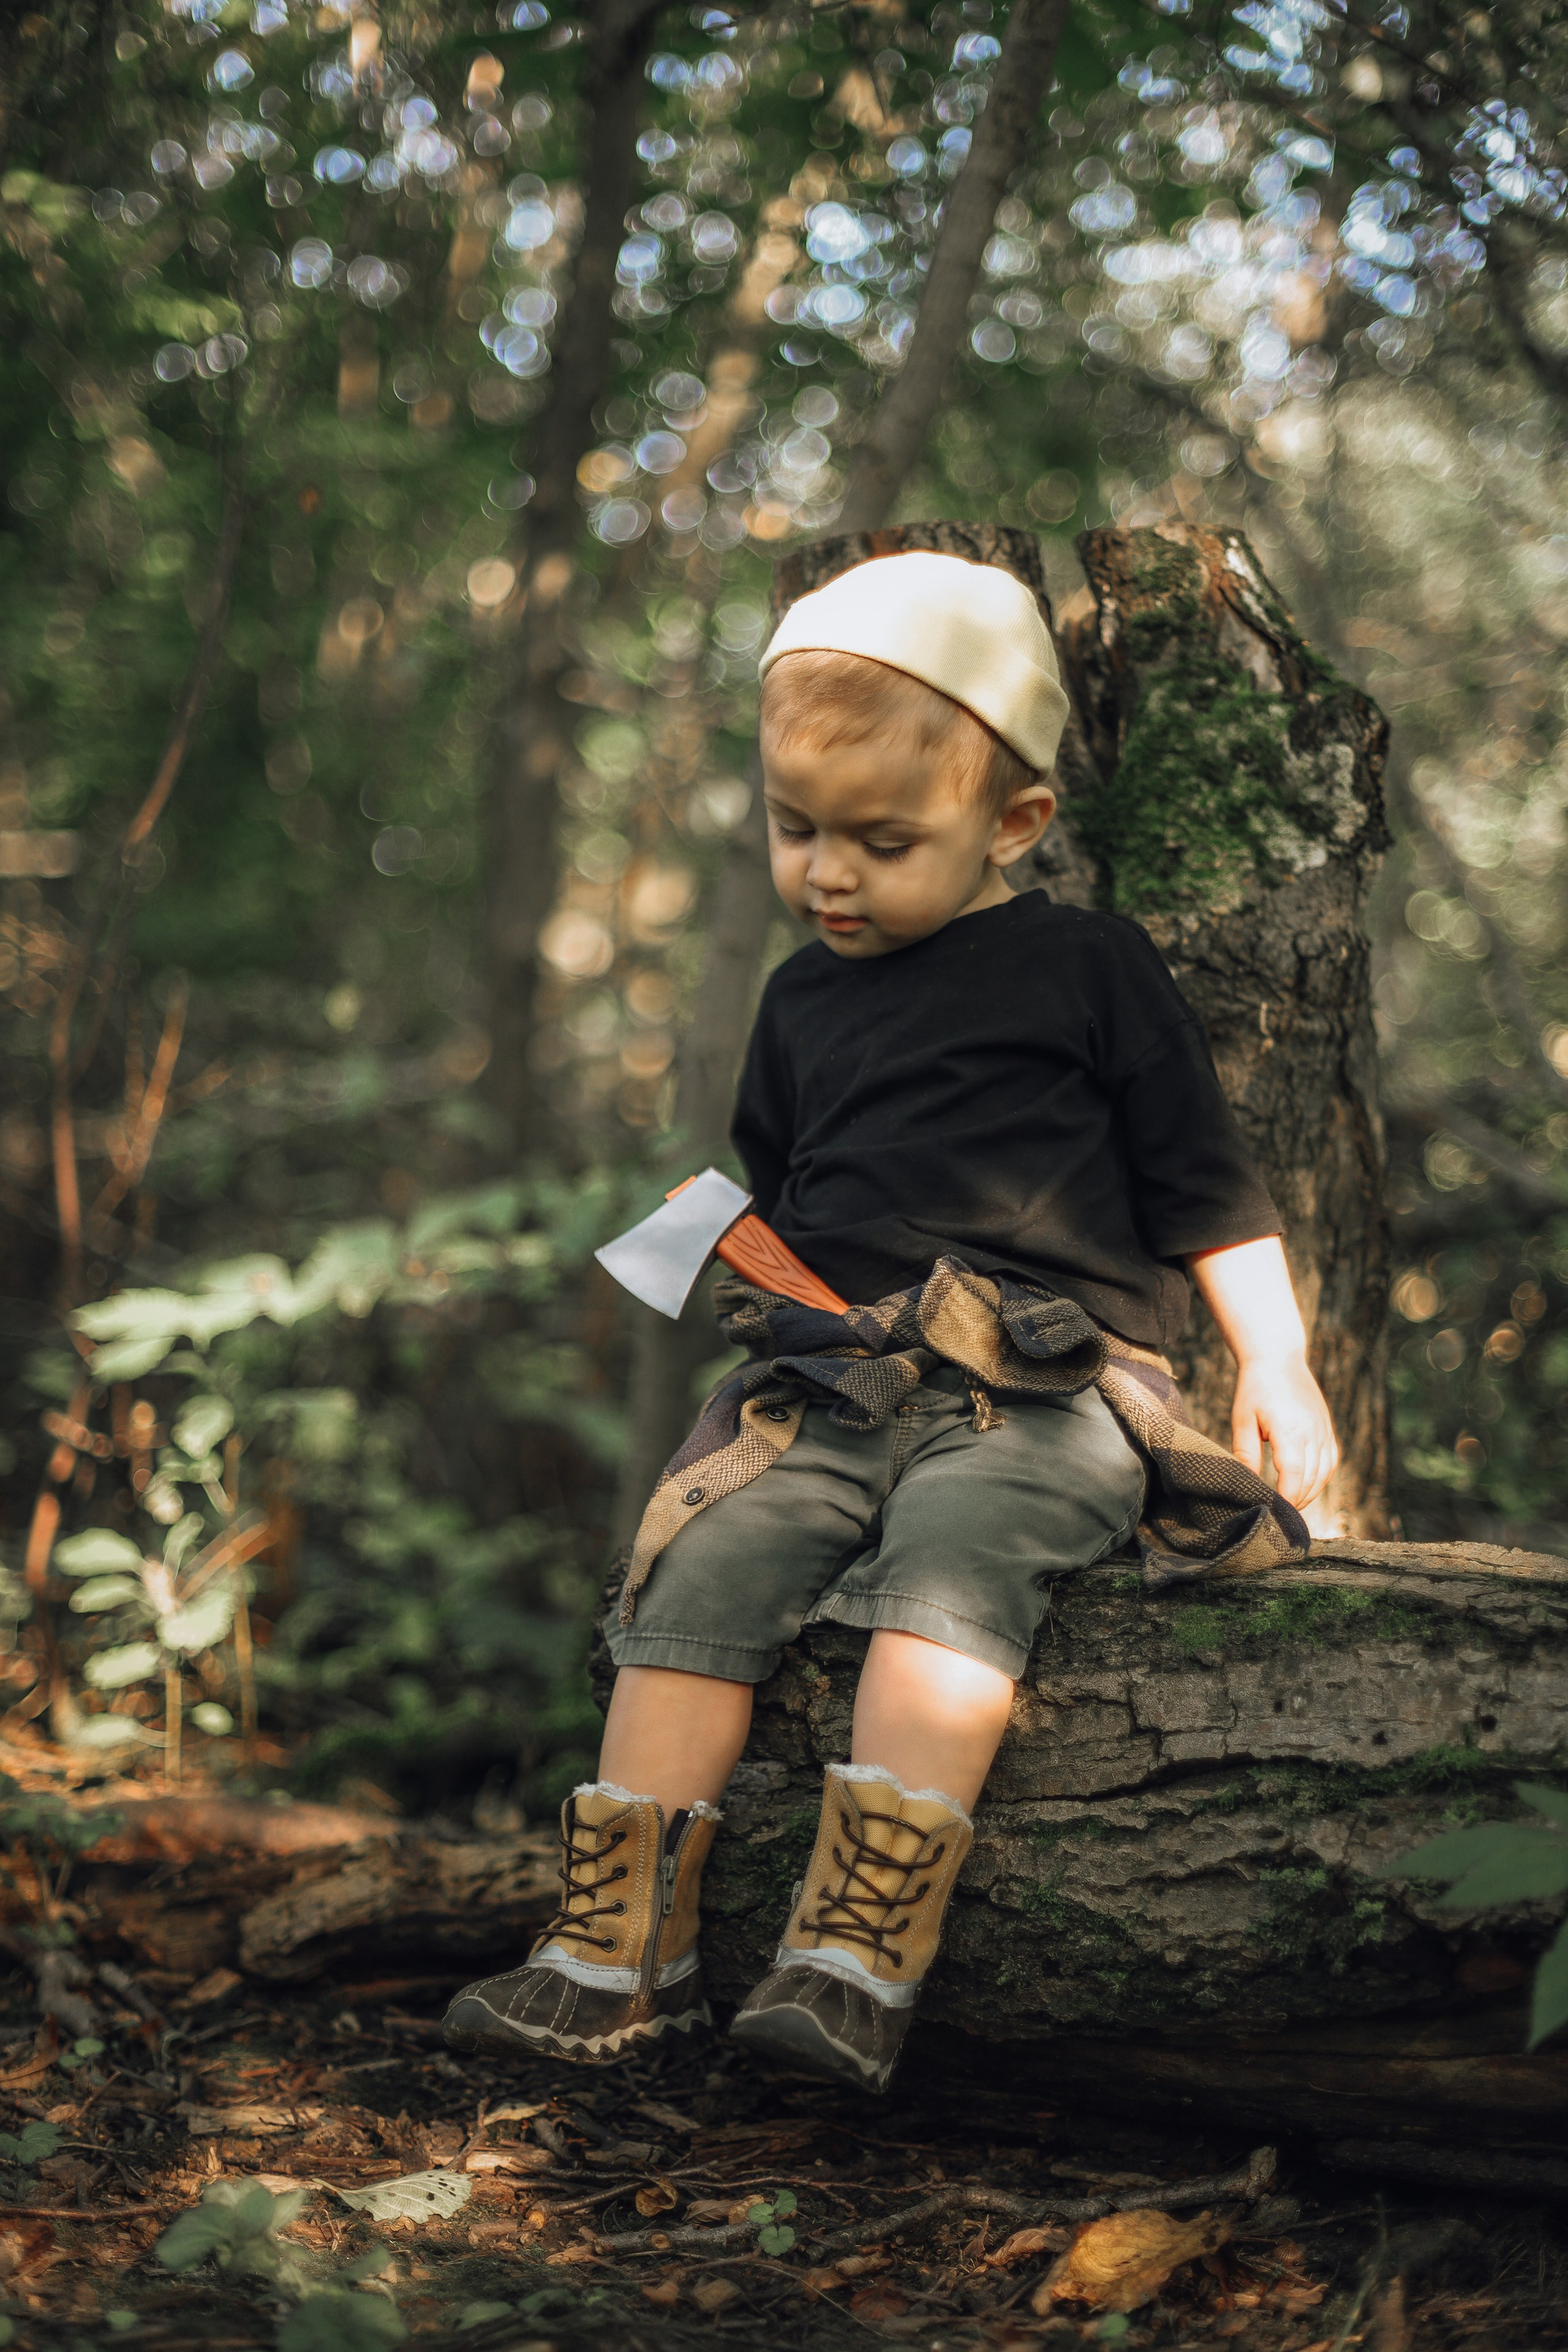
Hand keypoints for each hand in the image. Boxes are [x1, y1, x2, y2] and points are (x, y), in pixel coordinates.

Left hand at [1229, 1353, 1337, 1509]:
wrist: (1279, 1358)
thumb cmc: (1254, 1388)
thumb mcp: (1242, 1419)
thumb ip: (1245, 1452)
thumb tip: (1246, 1483)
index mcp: (1289, 1428)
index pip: (1294, 1473)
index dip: (1287, 1497)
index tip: (1274, 1513)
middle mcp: (1312, 1431)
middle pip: (1311, 1478)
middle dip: (1296, 1501)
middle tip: (1277, 1517)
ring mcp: (1323, 1430)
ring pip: (1324, 1473)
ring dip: (1310, 1493)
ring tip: (1290, 1506)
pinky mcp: (1327, 1429)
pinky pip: (1331, 1462)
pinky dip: (1320, 1479)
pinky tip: (1306, 1487)